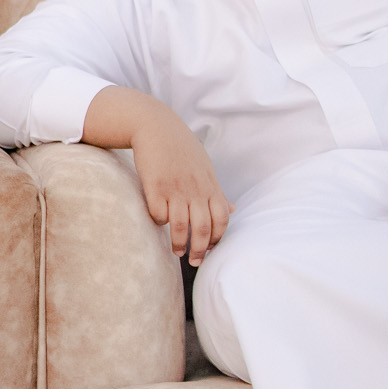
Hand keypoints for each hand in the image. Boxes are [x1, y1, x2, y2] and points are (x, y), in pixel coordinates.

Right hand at [82, 87, 229, 265]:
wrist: (155, 126)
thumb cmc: (182, 149)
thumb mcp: (205, 169)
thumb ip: (217, 192)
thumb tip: (233, 210)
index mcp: (210, 185)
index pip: (222, 220)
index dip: (218, 238)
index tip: (210, 250)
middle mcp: (195, 189)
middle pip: (202, 228)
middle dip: (200, 250)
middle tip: (195, 262)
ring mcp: (175, 188)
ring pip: (180, 226)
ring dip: (179, 244)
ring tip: (177, 251)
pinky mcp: (154, 186)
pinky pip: (158, 214)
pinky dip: (159, 222)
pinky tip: (158, 222)